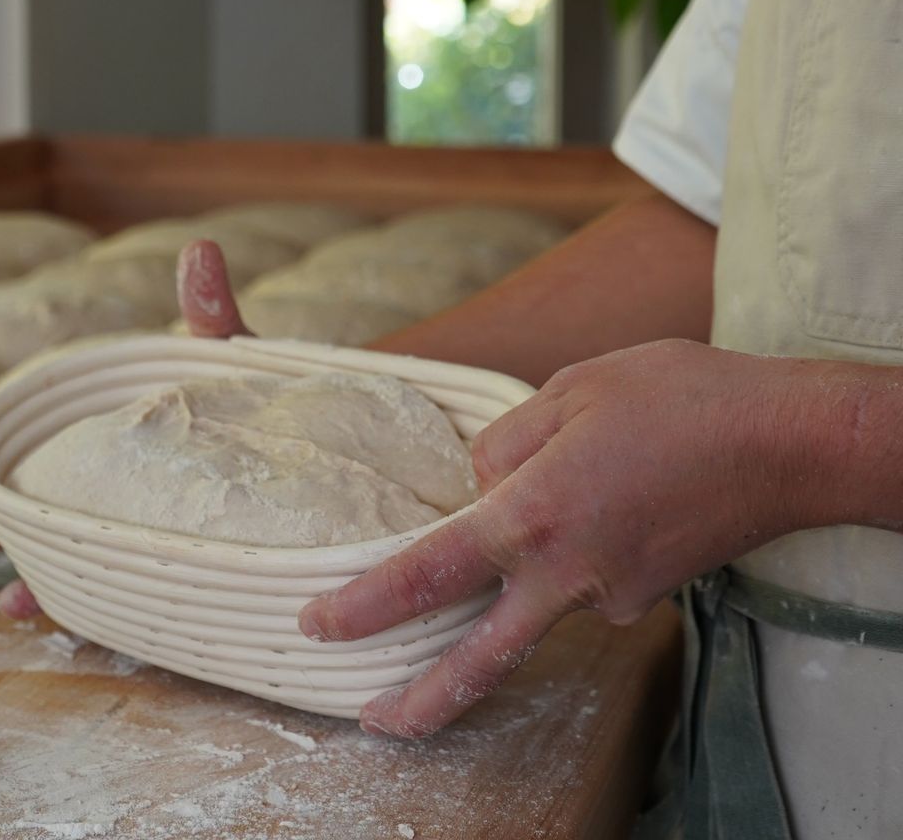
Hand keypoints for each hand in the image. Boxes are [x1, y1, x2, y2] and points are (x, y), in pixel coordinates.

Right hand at [0, 239, 250, 617]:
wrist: (329, 435)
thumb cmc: (262, 393)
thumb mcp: (233, 352)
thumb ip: (211, 312)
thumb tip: (199, 249)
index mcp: (119, 446)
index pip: (46, 470)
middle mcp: (126, 491)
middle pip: (51, 520)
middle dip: (4, 538)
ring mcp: (155, 529)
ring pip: (88, 561)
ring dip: (47, 580)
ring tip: (16, 605)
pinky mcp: (194, 562)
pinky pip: (145, 590)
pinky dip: (111, 607)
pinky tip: (89, 628)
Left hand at [297, 339, 825, 737]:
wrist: (788, 442)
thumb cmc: (678, 398)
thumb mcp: (572, 389)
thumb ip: (506, 442)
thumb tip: (478, 485)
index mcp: (534, 513)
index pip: (429, 573)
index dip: (367, 606)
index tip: (321, 626)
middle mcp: (568, 573)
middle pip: (479, 659)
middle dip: (422, 699)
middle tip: (376, 720)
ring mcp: (612, 595)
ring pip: (539, 603)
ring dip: (517, 589)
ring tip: (566, 505)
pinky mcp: (647, 597)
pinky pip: (586, 579)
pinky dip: (576, 551)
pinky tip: (610, 497)